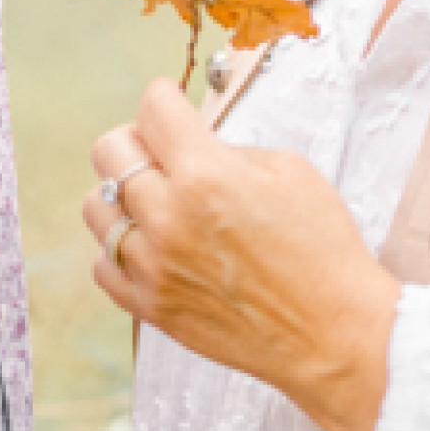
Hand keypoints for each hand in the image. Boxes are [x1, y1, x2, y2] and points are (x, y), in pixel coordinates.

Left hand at [84, 80, 398, 430]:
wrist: (334, 334)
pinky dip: (123, 249)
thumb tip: (190, 142)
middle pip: (109, 150)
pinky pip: (104, 264)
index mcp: (205, 174)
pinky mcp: (151, 307)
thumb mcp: (288, 171)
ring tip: (157, 201)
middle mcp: (169, 217)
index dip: (165, 96)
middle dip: (137, 139)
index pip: (152, 107)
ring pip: (95, 207)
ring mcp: (154, 266)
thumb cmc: (321, 250)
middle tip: (164, 151)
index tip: (171, 103)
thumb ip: (226, 149)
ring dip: (123, 195)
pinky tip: (156, 246)